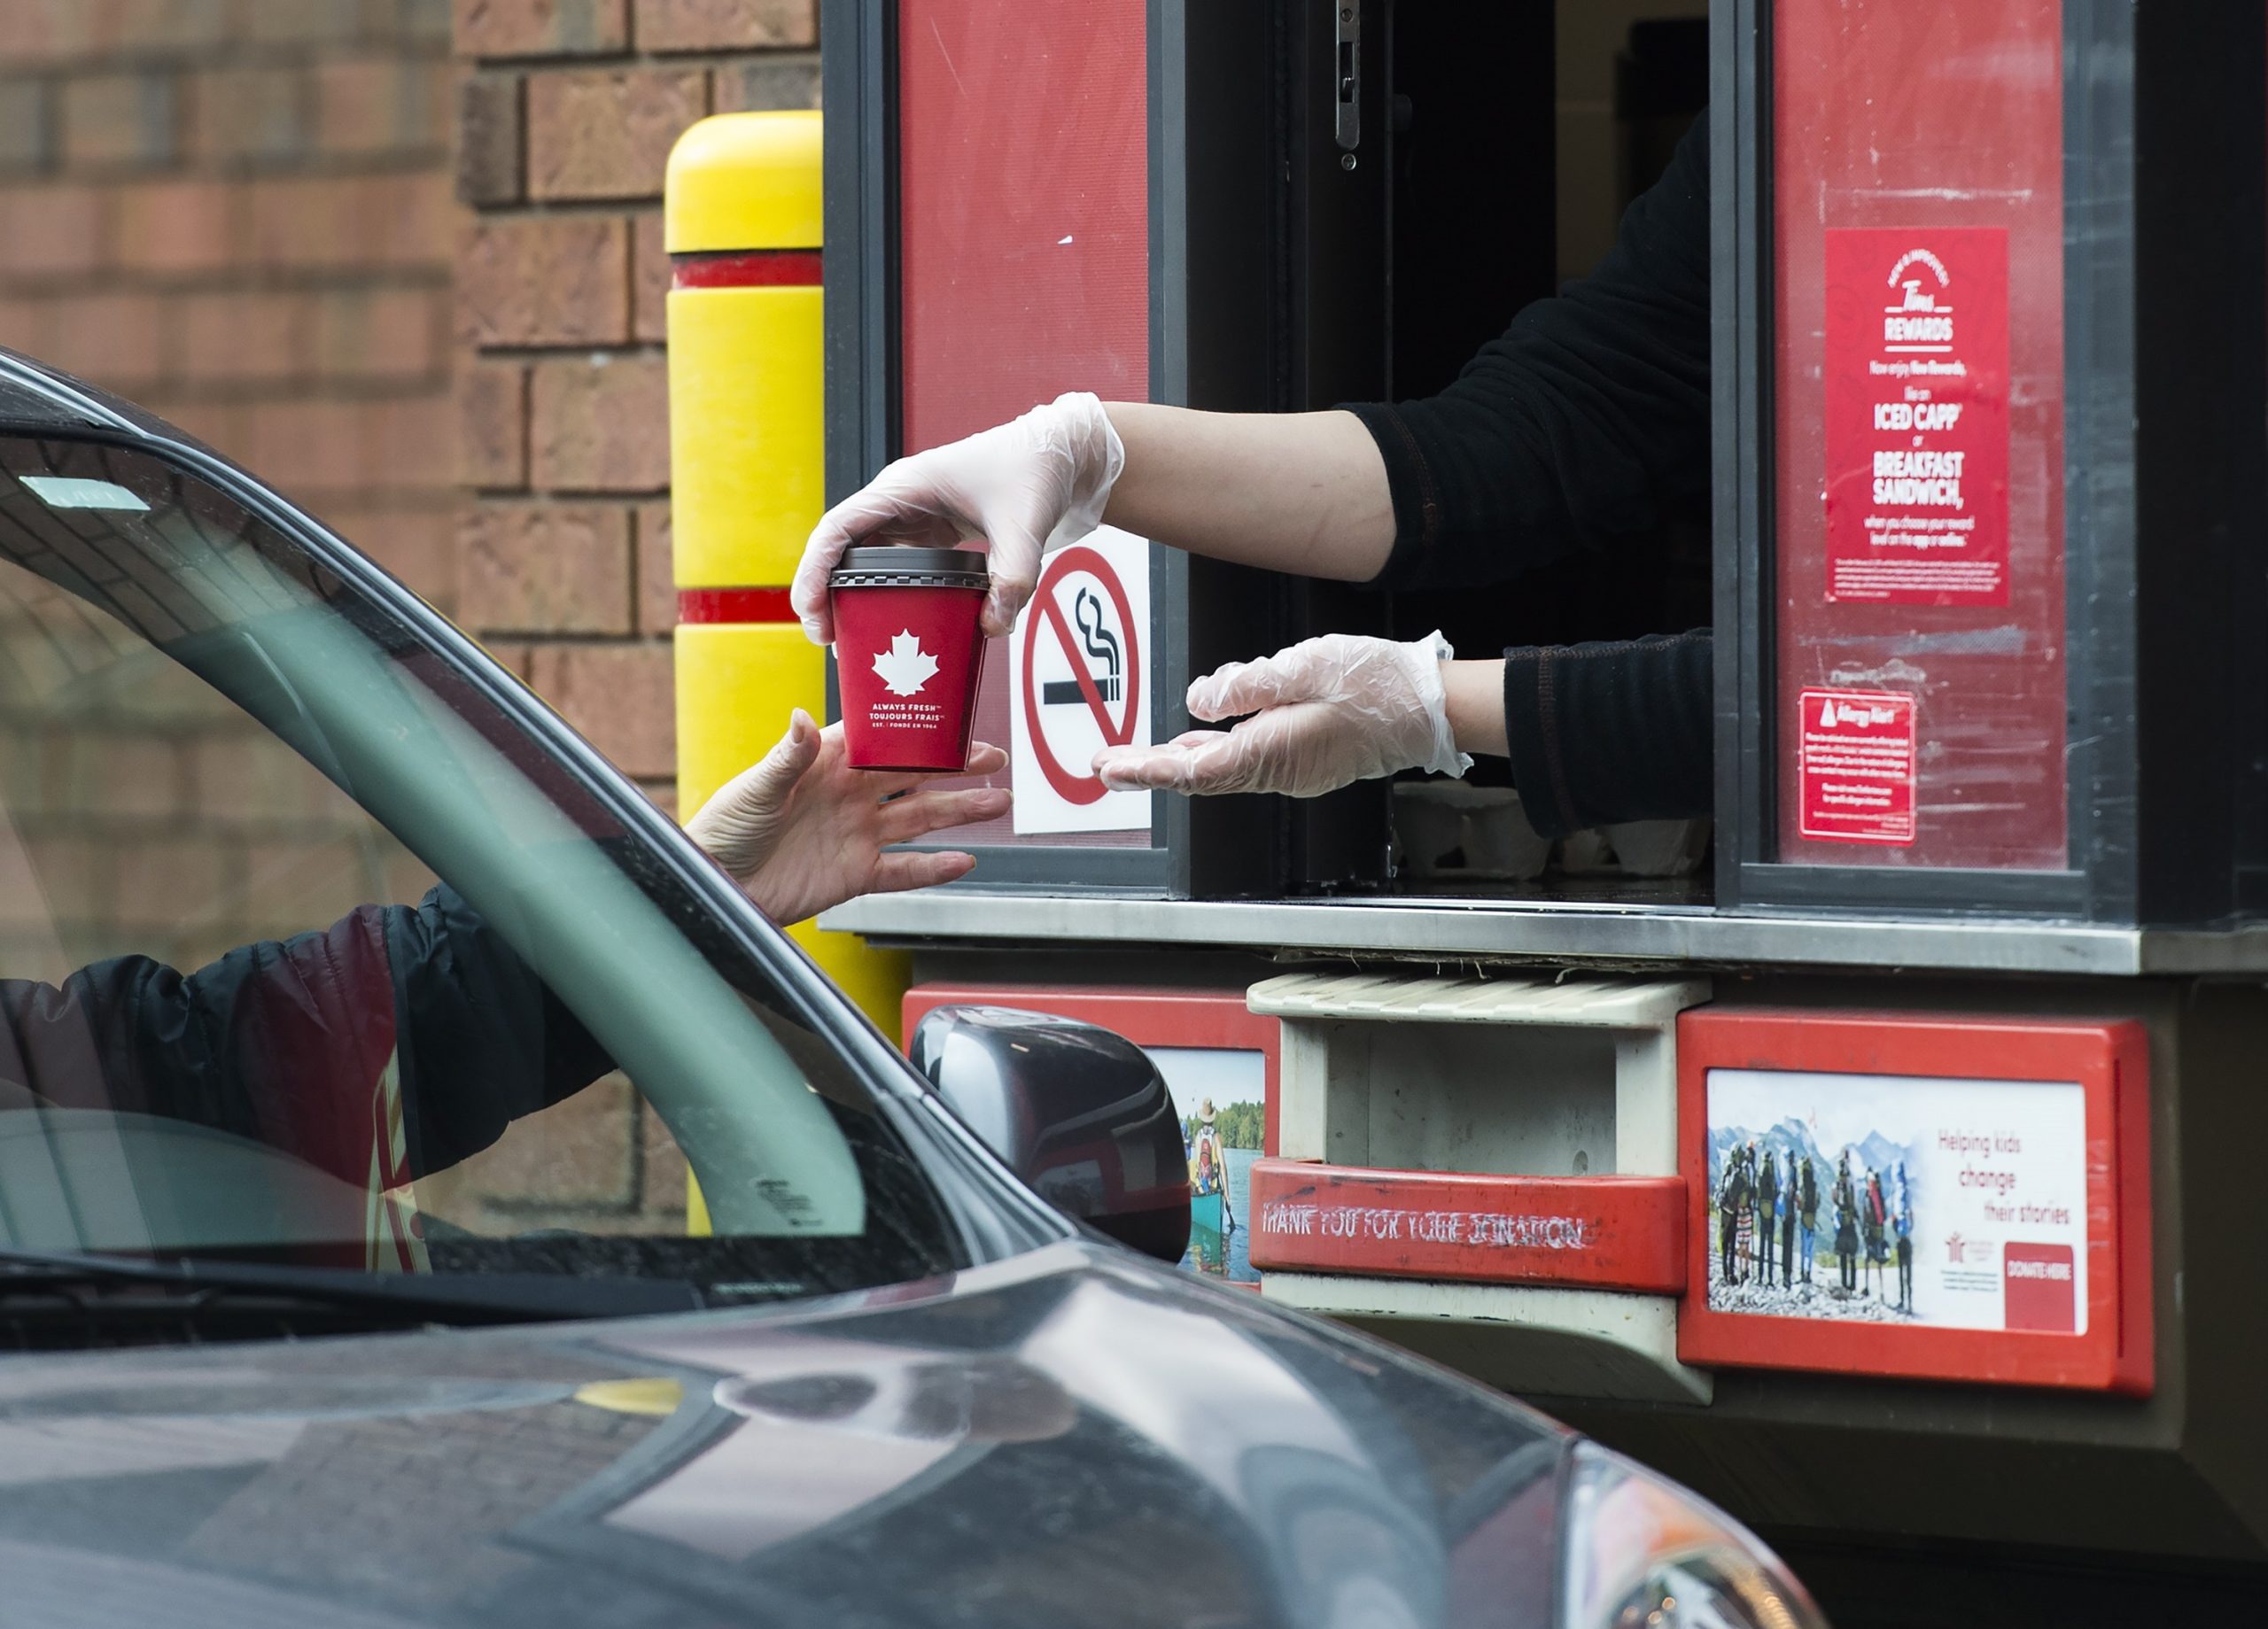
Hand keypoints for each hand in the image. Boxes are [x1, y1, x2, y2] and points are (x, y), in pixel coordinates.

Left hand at [687, 710, 1009, 925]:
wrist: (716, 885)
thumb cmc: (724, 829)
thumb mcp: (756, 788)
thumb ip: (788, 756)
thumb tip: (803, 718)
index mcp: (827, 765)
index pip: (884, 742)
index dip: (920, 732)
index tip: (955, 721)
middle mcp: (849, 797)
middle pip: (914, 778)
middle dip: (956, 768)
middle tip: (993, 758)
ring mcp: (856, 835)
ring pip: (919, 820)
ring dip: (958, 813)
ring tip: (995, 804)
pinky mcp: (855, 874)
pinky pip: (903, 870)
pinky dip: (933, 869)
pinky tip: (962, 861)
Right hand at [791, 392, 1123, 644]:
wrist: (1062, 455)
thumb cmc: (1036, 469)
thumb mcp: (1025, 525)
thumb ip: (1013, 576)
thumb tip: (991, 628)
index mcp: (904, 487)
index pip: (838, 529)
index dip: (814, 571)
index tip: (810, 613)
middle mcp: (899, 501)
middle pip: (841, 549)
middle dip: (825, 593)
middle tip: (826, 641)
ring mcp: (914, 517)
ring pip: (863, 560)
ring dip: (849, 596)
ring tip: (848, 643)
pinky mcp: (933, 534)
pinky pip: (895, 567)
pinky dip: (884, 595)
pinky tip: (891, 627)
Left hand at [1090, 632, 1471, 797]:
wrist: (1431, 708)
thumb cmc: (1376, 684)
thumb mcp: (1302, 665)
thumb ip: (1245, 684)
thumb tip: (1198, 701)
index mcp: (1271, 751)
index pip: (1192, 770)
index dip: (1145, 770)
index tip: (1109, 769)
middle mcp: (1278, 772)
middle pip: (1200, 777)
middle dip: (1150, 770)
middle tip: (1106, 765)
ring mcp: (1294, 772)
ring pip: (1223, 770)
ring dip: (1178, 764)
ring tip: (1138, 757)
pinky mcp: (1306, 762)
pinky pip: (1248, 763)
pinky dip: (1215, 755)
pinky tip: (1199, 743)